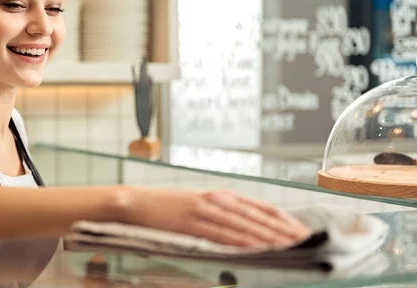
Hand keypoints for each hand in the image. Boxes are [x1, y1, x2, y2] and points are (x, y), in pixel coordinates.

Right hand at [120, 187, 310, 247]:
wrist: (138, 202)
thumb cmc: (169, 206)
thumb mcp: (200, 204)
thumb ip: (224, 213)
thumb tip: (249, 228)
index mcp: (222, 195)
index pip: (261, 207)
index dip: (283, 219)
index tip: (301, 229)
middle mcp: (217, 200)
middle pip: (257, 216)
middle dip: (283, 229)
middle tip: (305, 239)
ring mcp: (205, 211)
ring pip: (244, 225)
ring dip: (268, 237)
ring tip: (288, 245)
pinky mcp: (192, 223)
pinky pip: (222, 234)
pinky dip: (241, 241)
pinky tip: (256, 247)